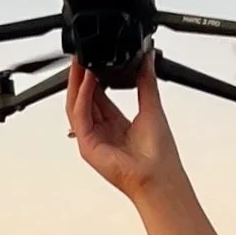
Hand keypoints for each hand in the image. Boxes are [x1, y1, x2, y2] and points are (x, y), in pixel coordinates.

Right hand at [66, 59, 185, 203]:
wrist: (159, 178)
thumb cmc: (159, 156)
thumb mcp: (152, 107)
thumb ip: (146, 81)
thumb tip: (146, 60)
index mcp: (116, 124)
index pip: (98, 95)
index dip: (94, 76)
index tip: (94, 58)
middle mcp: (102, 131)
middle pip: (84, 99)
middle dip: (81, 76)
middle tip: (81, 56)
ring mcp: (92, 139)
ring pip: (76, 105)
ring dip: (77, 83)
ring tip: (81, 63)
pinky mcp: (87, 146)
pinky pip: (80, 116)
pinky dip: (82, 96)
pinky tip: (88, 80)